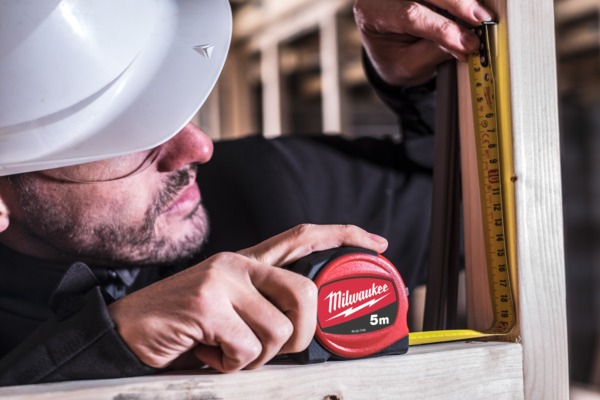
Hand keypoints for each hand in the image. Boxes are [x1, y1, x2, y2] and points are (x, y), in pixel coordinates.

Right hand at [108, 224, 387, 371]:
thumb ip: (264, 308)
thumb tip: (307, 330)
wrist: (124, 332)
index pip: (303, 237)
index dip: (343, 235)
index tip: (375, 243)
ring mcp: (221, 281)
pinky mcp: (206, 305)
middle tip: (279, 348)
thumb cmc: (183, 326)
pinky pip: (246, 350)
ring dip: (255, 357)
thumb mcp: (228, 309)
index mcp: (246, 262)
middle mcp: (237, 264)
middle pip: (305, 292)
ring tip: (225, 350)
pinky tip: (207, 353)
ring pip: (278, 330)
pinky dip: (230, 365)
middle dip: (303, 333)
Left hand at [354, 0, 494, 85]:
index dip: (441, 27)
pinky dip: (460, 0)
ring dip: (462, 0)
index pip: (409, 15)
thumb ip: (434, 51)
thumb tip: (465, 41)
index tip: (466, 42)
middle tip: (482, 20)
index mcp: (372, 13)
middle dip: (458, 4)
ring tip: (481, 14)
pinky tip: (474, 6)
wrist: (389, 52)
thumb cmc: (395, 59)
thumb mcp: (409, 65)